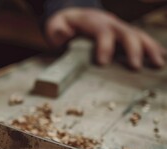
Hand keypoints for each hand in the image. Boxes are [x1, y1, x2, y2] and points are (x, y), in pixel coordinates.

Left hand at [45, 8, 165, 68]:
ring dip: (150, 49)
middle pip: (126, 32)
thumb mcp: (56, 25)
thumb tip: (62, 33)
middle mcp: (112, 23)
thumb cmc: (64, 25)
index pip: (102, 32)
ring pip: (139, 35)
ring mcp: (121, 28)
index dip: (104, 46)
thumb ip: (57, 30)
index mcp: (94, 22)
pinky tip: (161, 59)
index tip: (103, 63)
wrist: (76, 16)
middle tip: (134, 67)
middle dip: (132, 49)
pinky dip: (153, 48)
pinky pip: (143, 40)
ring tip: (157, 64)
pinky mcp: (126, 35)